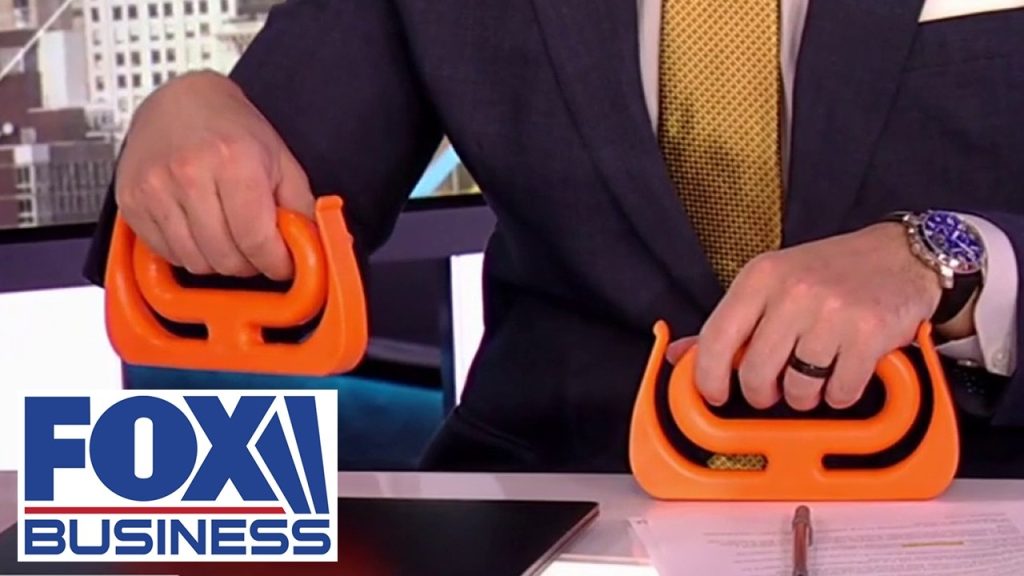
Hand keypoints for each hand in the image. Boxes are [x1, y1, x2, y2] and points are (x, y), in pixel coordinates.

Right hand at [115, 71, 314, 280]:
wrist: (182, 100)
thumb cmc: (234, 129)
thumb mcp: (281, 161)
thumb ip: (301, 208)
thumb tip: (314, 249)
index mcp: (234, 162)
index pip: (257, 241)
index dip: (276, 263)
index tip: (283, 264)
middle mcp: (190, 174)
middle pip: (226, 258)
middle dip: (249, 263)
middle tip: (256, 248)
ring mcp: (155, 188)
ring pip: (195, 262)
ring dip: (218, 261)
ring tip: (229, 237)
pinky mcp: (132, 201)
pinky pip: (166, 253)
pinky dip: (188, 252)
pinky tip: (200, 231)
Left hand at [695, 223, 942, 410]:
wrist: (902, 255)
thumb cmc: (830, 273)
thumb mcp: (772, 284)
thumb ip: (729, 323)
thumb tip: (678, 355)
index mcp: (760, 277)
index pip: (716, 338)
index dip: (708, 377)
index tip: (715, 394)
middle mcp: (792, 291)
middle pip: (756, 372)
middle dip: (763, 393)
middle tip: (776, 388)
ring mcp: (831, 311)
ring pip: (798, 388)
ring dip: (805, 396)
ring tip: (815, 374)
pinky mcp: (868, 333)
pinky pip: (840, 391)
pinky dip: (840, 395)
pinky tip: (843, 374)